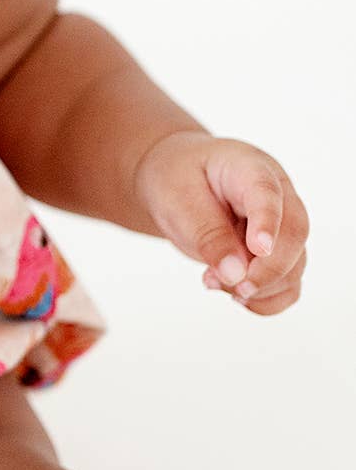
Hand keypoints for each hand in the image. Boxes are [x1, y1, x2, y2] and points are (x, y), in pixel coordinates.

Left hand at [133, 129, 308, 314]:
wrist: (175, 181)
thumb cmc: (177, 180)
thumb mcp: (178, 198)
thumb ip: (207, 234)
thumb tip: (236, 275)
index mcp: (251, 169)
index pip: (268, 194)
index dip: (267, 222)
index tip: (258, 250)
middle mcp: (278, 197)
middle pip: (294, 235)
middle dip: (266, 270)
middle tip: (226, 284)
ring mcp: (282, 228)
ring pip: (294, 267)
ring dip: (258, 288)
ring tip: (211, 280)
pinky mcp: (277, 255)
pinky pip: (288, 287)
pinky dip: (264, 301)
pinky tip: (232, 294)